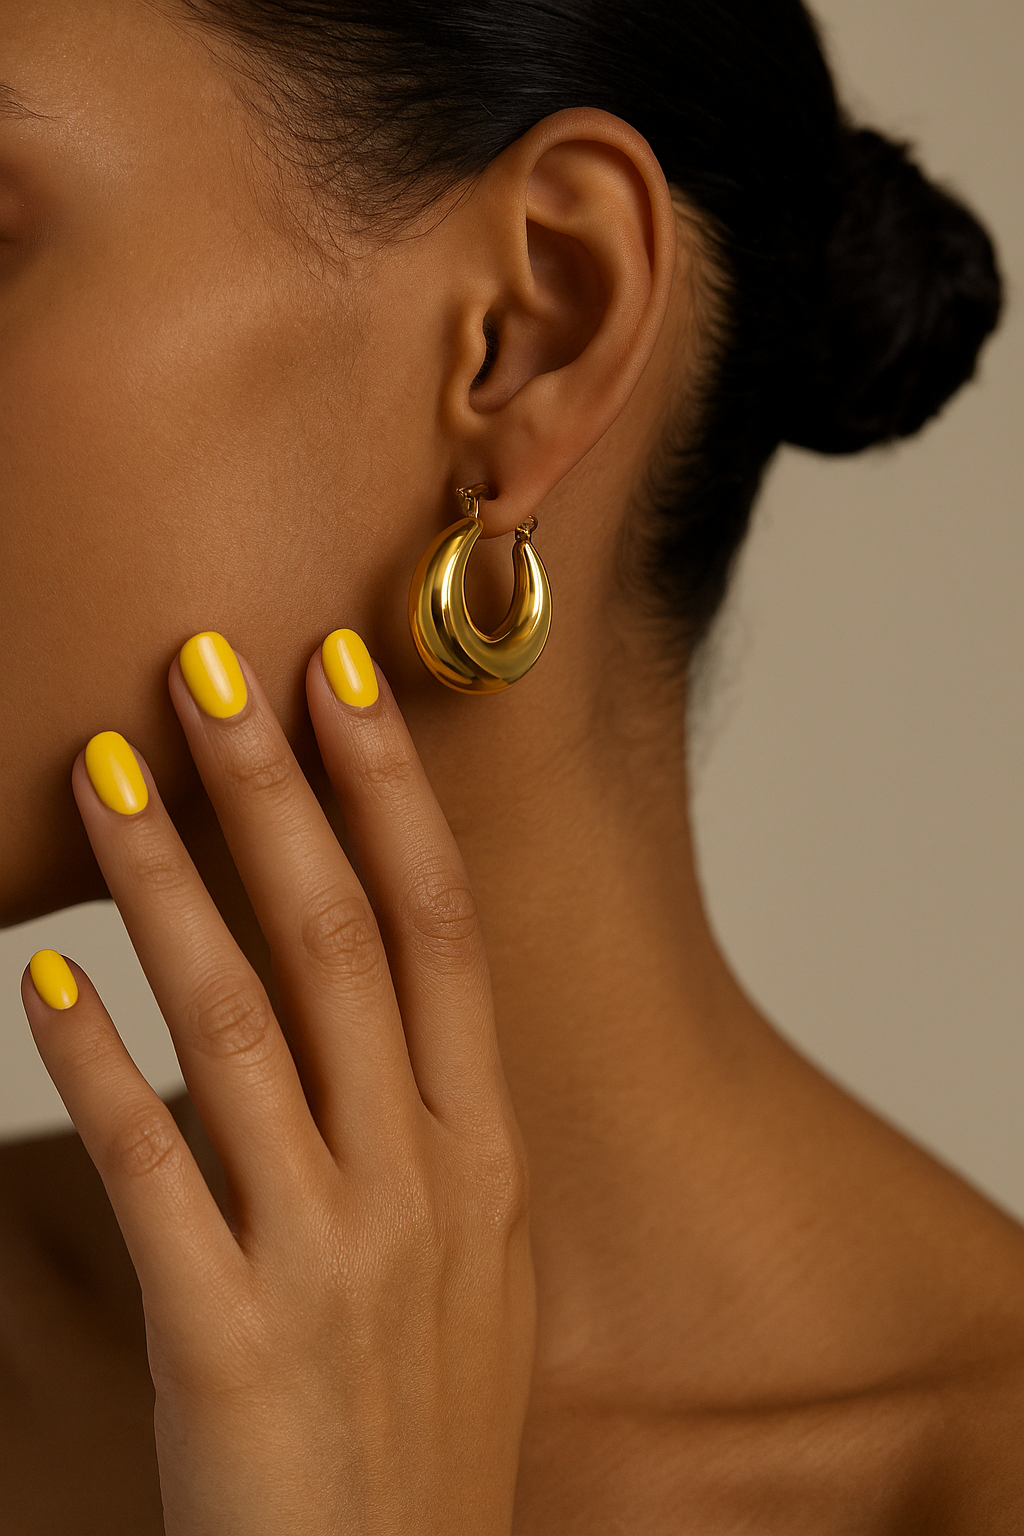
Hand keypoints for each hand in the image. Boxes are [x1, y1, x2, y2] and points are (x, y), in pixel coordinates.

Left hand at [23, 630, 535, 1535]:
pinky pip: (152, 1172)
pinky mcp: (229, 1340)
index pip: (442, 929)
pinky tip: (43, 985)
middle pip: (342, 944)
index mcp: (485, 1154)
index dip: (390, 796)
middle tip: (212, 666)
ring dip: (166, 886)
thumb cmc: (430, 1425)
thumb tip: (355, 1002)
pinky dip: (95, 1068)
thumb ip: (426, 1127)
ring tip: (105, 775)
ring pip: (239, 1027)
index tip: (342, 679)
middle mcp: (421, 1181)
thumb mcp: (474, 1261)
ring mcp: (331, 1258)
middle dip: (277, 790)